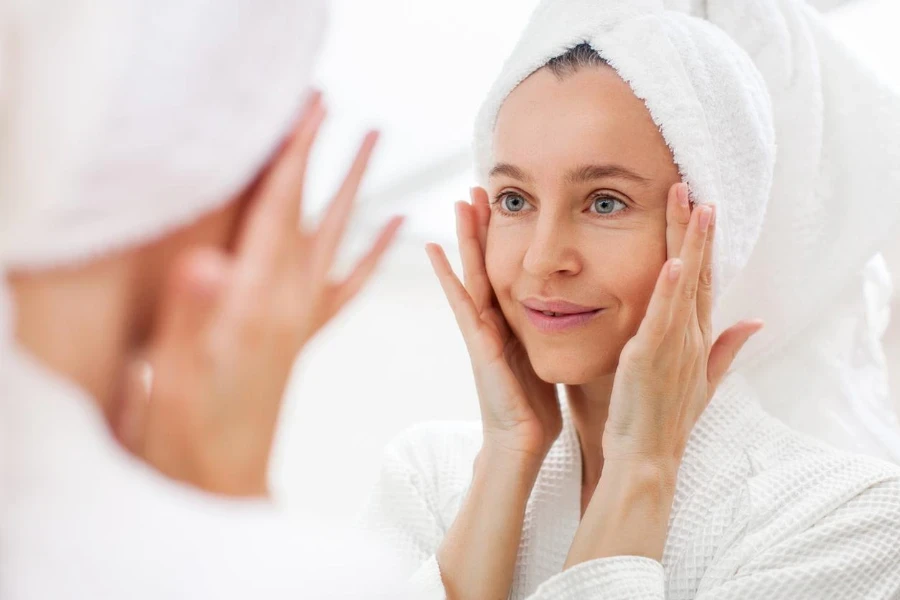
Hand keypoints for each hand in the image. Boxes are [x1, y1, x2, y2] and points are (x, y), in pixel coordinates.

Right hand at [111, 92, 403, 495]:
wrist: (221, 477)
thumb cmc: (190, 430)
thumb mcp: (177, 372)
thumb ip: (192, 314)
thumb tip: (206, 263)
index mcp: (259, 304)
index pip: (278, 213)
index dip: (290, 157)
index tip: (309, 107)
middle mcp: (290, 303)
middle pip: (319, 217)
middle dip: (332, 160)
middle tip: (355, 113)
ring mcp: (302, 317)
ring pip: (340, 240)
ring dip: (358, 191)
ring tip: (377, 145)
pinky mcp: (305, 333)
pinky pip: (349, 285)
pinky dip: (373, 251)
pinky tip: (397, 224)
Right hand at [426, 187, 560, 462]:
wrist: (521, 443)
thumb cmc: (535, 407)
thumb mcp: (548, 359)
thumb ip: (552, 335)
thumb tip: (576, 313)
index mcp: (511, 323)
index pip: (507, 270)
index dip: (503, 240)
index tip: (504, 205)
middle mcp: (491, 321)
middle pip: (486, 264)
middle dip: (481, 228)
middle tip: (476, 188)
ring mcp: (480, 331)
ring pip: (471, 274)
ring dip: (464, 239)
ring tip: (459, 203)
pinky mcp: (476, 343)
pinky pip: (461, 302)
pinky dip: (447, 276)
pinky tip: (435, 251)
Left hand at [564, 183, 761, 567]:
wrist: (648, 456)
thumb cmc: (665, 418)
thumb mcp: (702, 379)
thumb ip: (726, 348)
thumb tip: (754, 321)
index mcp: (697, 338)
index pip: (704, 281)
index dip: (705, 244)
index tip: (701, 208)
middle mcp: (691, 336)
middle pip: (698, 272)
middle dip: (695, 229)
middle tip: (691, 188)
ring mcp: (675, 345)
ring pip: (686, 285)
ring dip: (689, 244)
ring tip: (691, 205)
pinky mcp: (653, 356)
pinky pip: (664, 317)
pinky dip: (671, 289)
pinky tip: (676, 261)